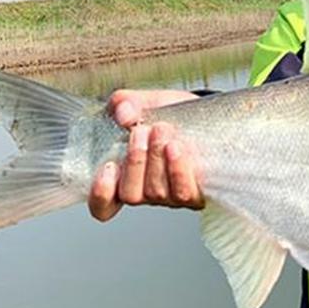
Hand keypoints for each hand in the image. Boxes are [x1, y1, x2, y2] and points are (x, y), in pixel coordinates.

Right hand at [88, 89, 204, 221]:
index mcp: (125, 176)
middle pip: (130, 194)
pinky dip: (177, 169)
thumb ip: (125, 103)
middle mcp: (146, 192)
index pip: (104, 205)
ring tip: (161, 130)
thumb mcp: (144, 102)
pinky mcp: (195, 194)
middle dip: (134, 161)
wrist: (208, 114)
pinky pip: (183, 192)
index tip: (107, 167)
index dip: (100, 194)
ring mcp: (170, 196)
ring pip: (156, 192)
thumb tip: (124, 112)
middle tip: (141, 131)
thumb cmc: (170, 114)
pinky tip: (176, 147)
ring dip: (156, 160)